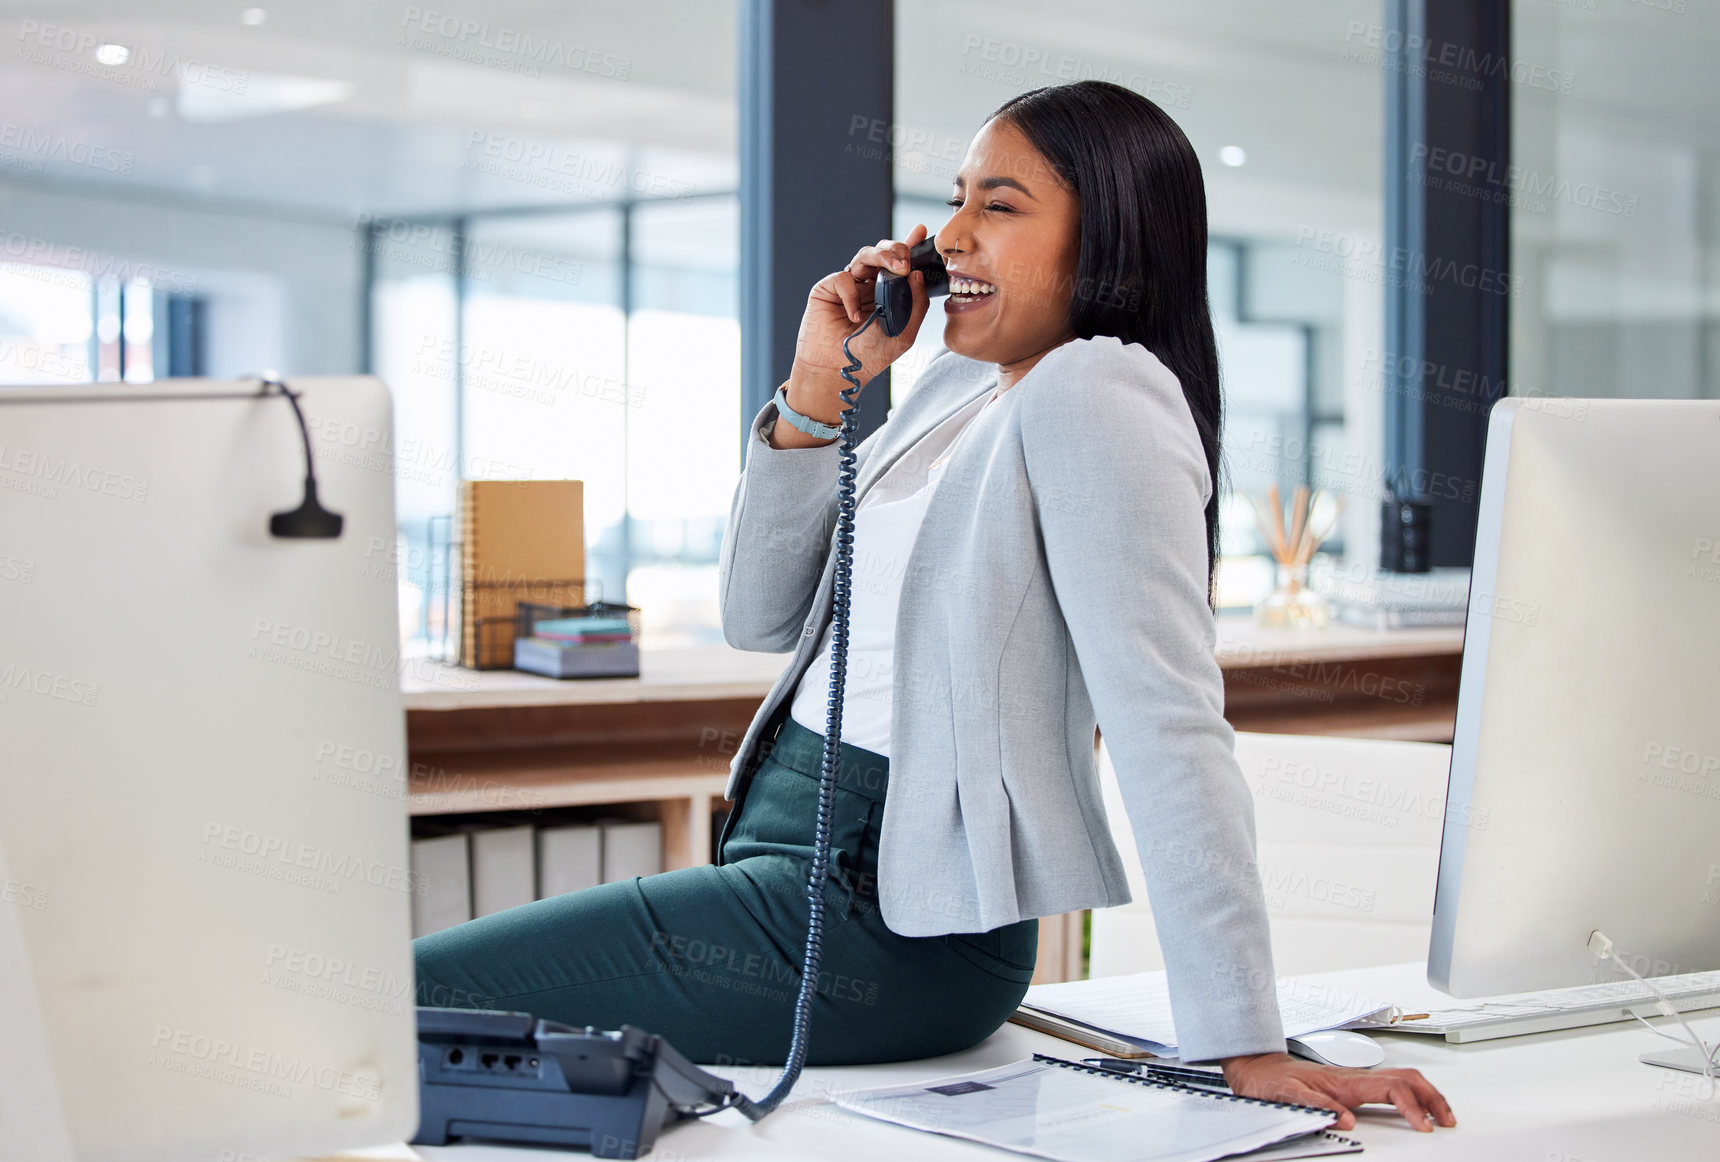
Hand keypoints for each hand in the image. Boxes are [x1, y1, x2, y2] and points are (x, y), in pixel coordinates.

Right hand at [785, 223, 933, 423]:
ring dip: (881, 256)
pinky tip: (855, 316)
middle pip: (883, 254)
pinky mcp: (827, 290)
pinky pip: (843, 278)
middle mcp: (868, 287)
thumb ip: (916, 305)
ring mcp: (848, 287)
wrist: (839, 372)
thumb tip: (917, 275)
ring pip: (864, 256)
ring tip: (894, 269)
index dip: (909, 246)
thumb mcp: (903, 334)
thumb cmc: (869, 358)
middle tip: (906, 260)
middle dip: (896, 249)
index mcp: (888, 295)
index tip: (921, 232)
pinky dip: (851, 294)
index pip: (900, 266)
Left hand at [1219, 1052, 1455, 1132]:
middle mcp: (1355, 1078)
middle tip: (1448, 1120)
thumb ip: (1317, 1107)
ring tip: (1442, 1115)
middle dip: (1433, 1098)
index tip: (1425, 1127)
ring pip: (1403, 1079)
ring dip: (1427, 1094)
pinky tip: (1416, 1107)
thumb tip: (1346, 1121)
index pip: (1391, 1089)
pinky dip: (1413, 1095)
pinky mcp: (1353, 1085)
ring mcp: (1356, 1080)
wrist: (1258, 1068)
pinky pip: (1392, 1085)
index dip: (1413, 1107)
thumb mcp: (1288, 1097)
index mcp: (1346, 1082)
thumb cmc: (1272, 1082)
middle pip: (1407, 1079)